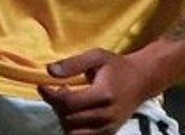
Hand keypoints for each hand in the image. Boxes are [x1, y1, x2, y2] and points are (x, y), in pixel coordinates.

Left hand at [36, 49, 153, 134]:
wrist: (142, 80)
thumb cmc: (117, 66)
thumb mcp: (96, 56)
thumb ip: (73, 63)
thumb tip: (49, 70)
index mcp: (103, 94)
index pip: (68, 102)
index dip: (50, 95)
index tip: (42, 85)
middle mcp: (106, 115)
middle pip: (68, 118)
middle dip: (56, 105)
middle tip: (57, 91)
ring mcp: (108, 127)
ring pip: (72, 132)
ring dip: (63, 118)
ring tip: (67, 103)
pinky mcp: (108, 134)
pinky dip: (73, 128)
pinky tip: (74, 113)